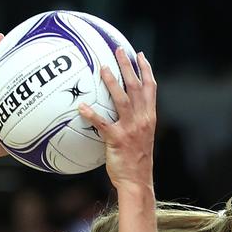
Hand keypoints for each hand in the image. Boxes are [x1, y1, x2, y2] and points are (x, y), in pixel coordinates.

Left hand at [78, 48, 155, 190]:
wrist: (137, 181)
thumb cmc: (136, 163)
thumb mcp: (141, 140)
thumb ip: (134, 124)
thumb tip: (120, 114)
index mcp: (149, 118)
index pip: (150, 88)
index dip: (146, 70)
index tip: (140, 55)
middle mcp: (142, 120)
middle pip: (136, 87)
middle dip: (128, 66)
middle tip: (119, 50)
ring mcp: (131, 129)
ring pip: (122, 99)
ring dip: (112, 81)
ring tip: (103, 67)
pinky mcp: (117, 139)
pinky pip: (103, 123)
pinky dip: (92, 114)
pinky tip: (81, 107)